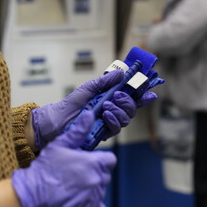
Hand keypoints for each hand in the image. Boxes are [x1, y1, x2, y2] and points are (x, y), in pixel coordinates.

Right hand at [12, 111, 116, 206]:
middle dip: (93, 174)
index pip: (110, 160)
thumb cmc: (45, 167)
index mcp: (94, 162)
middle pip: (104, 175)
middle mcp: (98, 179)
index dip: (101, 161)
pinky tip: (77, 202)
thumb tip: (89, 115)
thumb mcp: (60, 144)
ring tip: (72, 188)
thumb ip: (78, 131)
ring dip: (90, 190)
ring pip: (99, 191)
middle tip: (75, 176)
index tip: (89, 163)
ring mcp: (95, 196)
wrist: (32, 194)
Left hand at [32, 69, 156, 148]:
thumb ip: (104, 82)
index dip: (142, 94)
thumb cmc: (69, 105)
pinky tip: (106, 115)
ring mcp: (108, 123)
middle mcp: (112, 111)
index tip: (150, 91)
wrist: (56, 122)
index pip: (131, 97)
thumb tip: (121, 73)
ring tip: (107, 106)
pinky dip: (113, 119)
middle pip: (132, 108)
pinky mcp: (104, 133)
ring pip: (127, 118)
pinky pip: (116, 128)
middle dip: (128, 101)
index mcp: (110, 99)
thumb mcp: (87, 89)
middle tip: (117, 96)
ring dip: (120, 110)